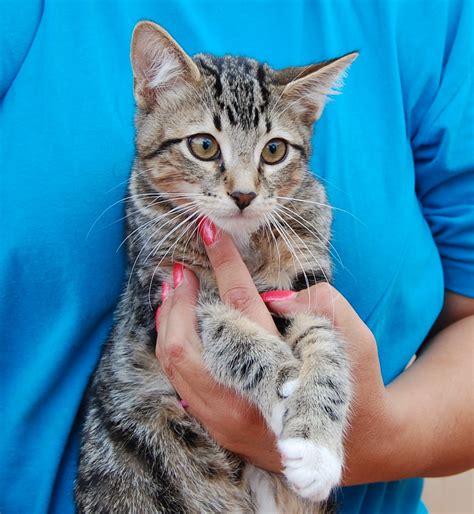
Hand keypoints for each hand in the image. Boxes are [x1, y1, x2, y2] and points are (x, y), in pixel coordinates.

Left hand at [155, 218, 397, 483]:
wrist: (360, 446)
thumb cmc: (357, 385)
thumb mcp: (355, 338)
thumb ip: (320, 305)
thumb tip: (274, 296)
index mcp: (278, 370)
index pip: (239, 304)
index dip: (223, 262)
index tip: (208, 231)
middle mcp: (241, 399)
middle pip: (184, 344)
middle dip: (176, 299)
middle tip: (179, 270)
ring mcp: (224, 420)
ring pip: (174, 366)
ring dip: (168, 323)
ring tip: (171, 291)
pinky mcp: (219, 428)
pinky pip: (180, 381)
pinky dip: (174, 347)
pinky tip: (178, 327)